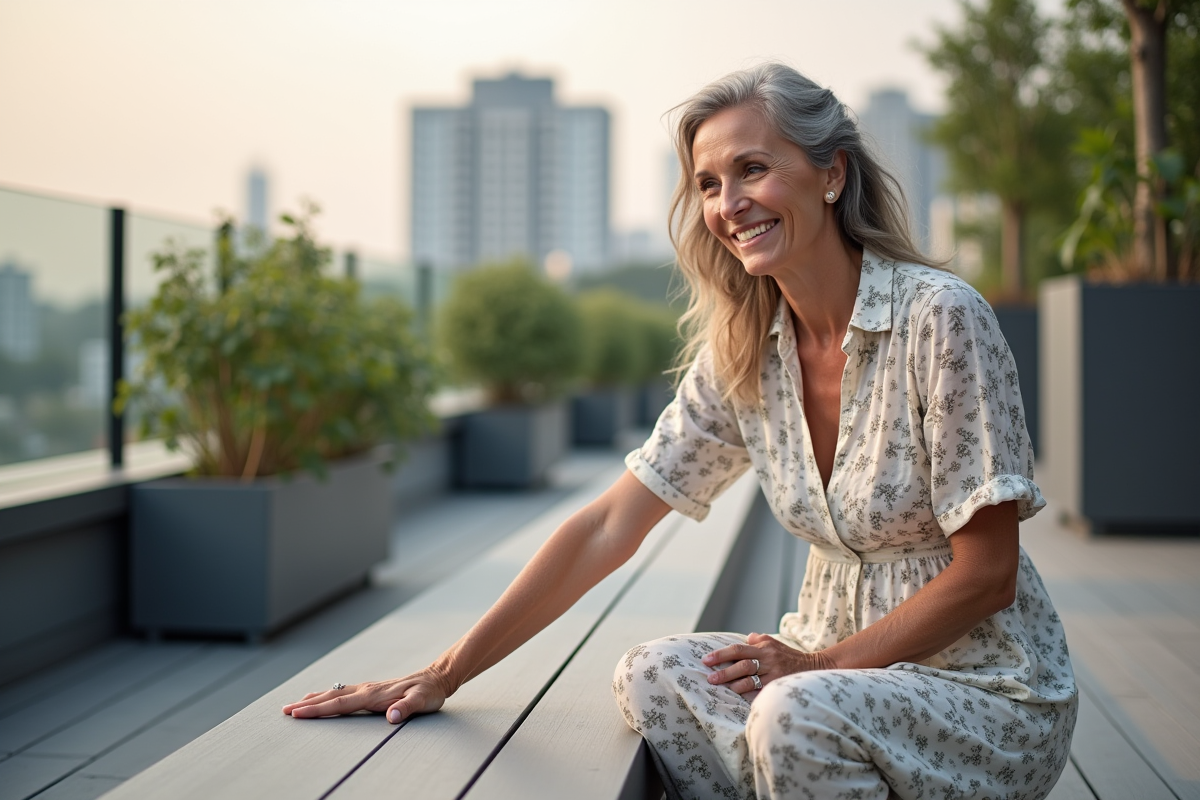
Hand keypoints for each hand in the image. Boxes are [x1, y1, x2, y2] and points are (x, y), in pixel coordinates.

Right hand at [282, 667, 451, 723]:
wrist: (436, 678)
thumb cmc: (429, 693)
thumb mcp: (422, 701)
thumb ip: (406, 708)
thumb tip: (391, 716)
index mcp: (373, 694)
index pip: (340, 704)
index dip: (318, 709)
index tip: (298, 712)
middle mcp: (367, 689)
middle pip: (331, 697)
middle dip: (307, 704)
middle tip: (285, 710)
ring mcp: (368, 688)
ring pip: (335, 693)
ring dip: (314, 699)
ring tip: (294, 704)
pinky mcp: (371, 690)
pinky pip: (343, 693)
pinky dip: (327, 696)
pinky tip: (321, 698)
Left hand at [701, 633, 833, 694]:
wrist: (814, 668)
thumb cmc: (788, 656)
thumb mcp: (774, 643)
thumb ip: (758, 640)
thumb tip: (745, 639)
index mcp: (764, 648)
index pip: (738, 650)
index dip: (721, 654)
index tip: (706, 660)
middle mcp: (769, 660)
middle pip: (743, 665)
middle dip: (725, 672)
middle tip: (710, 678)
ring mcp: (775, 675)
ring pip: (751, 681)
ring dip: (735, 685)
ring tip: (723, 689)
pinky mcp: (780, 687)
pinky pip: (761, 693)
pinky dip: (750, 696)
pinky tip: (740, 699)